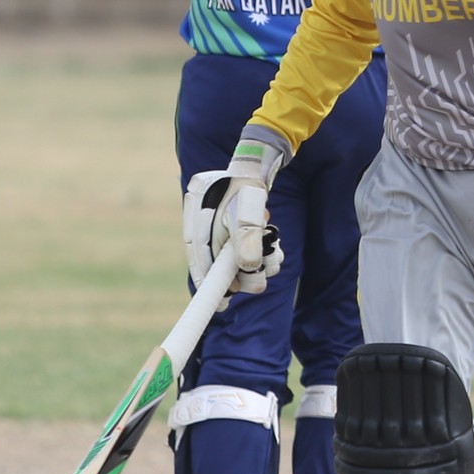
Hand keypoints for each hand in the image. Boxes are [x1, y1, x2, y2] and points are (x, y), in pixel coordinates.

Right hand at [183, 137, 284, 296]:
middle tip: (259, 284)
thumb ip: (247, 239)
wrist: (259, 167)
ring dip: (261, 265)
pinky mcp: (237, 232)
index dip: (209, 284)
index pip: (198, 259)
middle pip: (221, 265)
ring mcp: (221, 230)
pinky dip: (265, 256)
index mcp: (197, 220)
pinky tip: (275, 250)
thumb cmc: (249, 187)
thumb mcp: (249, 213)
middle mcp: (206, 228)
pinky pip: (250, 254)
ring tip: (274, 257)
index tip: (221, 306)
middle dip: (245, 275)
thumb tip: (248, 269)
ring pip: (240, 261)